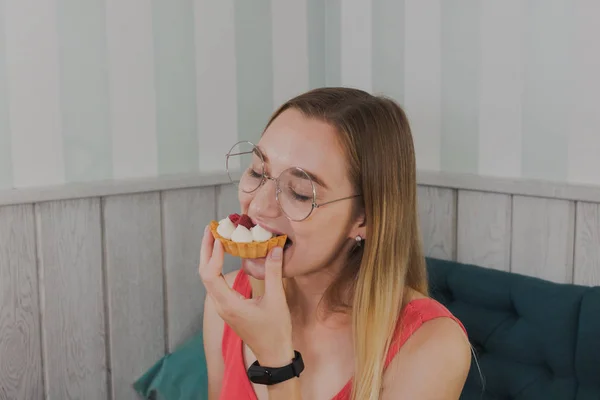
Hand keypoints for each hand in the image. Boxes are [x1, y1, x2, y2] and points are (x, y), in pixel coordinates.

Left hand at [199, 226, 293, 366]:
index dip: (213, 254)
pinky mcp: (228, 307)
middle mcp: (220, 305)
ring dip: (210, 257)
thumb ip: (273, 273)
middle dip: (206, 250)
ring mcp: (223, 307)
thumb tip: (274, 248)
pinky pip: (215, 283)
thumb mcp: (276, 300)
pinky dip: (216, 266)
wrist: (274, 355)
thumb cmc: (275, 330)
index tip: (220, 236)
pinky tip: (225, 256)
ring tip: (217, 237)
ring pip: (208, 278)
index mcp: (228, 304)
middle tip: (212, 228)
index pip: (210, 274)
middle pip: (204, 273)